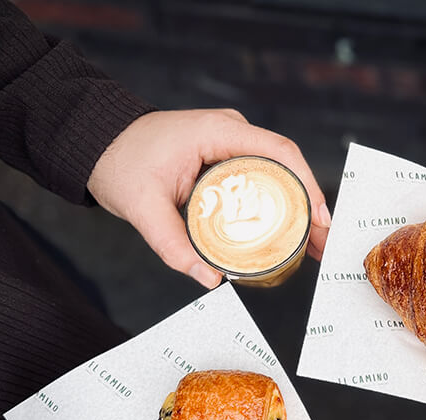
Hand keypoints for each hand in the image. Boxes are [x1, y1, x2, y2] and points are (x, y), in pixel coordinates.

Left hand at [87, 110, 330, 287]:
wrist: (99, 145)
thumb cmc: (119, 163)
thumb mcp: (143, 208)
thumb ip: (173, 246)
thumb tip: (209, 280)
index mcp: (218, 132)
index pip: (279, 152)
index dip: (307, 186)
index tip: (319, 220)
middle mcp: (232, 134)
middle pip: (288, 167)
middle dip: (311, 206)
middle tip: (325, 244)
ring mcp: (232, 145)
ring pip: (279, 175)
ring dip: (299, 209)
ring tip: (315, 245)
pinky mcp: (227, 160)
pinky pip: (264, 180)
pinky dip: (280, 206)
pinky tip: (289, 232)